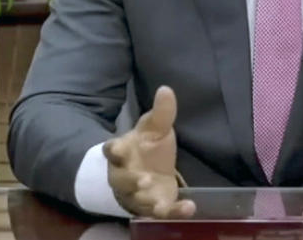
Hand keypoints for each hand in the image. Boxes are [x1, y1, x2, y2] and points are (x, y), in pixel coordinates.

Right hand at [103, 86, 196, 217]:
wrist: (148, 173)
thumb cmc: (147, 148)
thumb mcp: (155, 128)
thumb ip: (161, 113)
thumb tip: (166, 88)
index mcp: (123, 152)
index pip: (112, 150)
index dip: (114, 149)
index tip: (116, 148)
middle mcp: (125, 175)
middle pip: (122, 180)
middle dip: (131, 181)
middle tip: (143, 179)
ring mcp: (138, 194)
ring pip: (138, 200)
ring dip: (147, 201)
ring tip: (157, 203)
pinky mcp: (153, 206)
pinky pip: (161, 212)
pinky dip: (175, 212)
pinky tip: (190, 207)